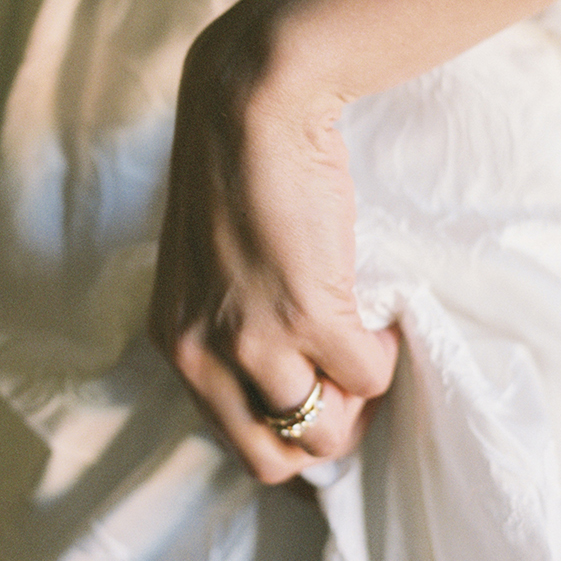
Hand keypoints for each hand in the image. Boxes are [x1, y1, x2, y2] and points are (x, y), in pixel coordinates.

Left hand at [149, 8, 398, 483]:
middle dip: (319, 431)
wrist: (253, 103)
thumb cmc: (237, 168)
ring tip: (362, 344)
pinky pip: (367, 376)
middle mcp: (203, 352)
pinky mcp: (309, 315)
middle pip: (272, 457)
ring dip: (355, 398)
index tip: (316, 404)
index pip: (230, 438)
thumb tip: (288, 372)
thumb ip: (229, 320)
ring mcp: (254, 339)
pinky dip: (385, 354)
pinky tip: (379, 314)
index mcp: (175, 341)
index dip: (284, 431)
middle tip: (344, 379)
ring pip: (323, 434)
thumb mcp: (207, 264)